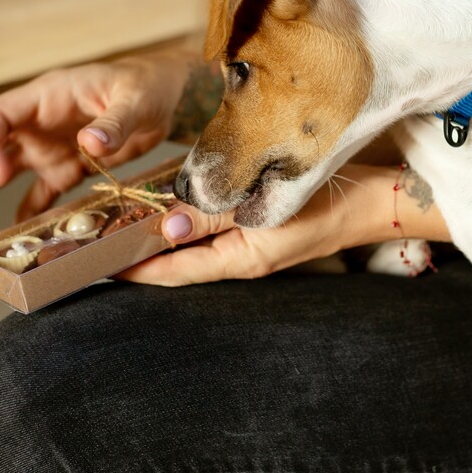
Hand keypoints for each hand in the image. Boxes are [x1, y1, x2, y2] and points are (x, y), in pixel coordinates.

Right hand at [0, 49, 192, 242]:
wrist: (170, 98)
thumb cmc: (149, 86)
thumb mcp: (135, 99)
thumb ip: (114, 121)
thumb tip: (90, 143)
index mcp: (43, 97)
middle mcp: (34, 123)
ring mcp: (46, 147)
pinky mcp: (64, 168)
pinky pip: (35, 194)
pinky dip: (23, 215)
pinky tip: (15, 239)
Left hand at [116, 164, 392, 285]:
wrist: (376, 200)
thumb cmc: (329, 204)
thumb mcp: (266, 209)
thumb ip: (214, 216)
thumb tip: (165, 227)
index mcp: (240, 260)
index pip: (173, 272)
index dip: (133, 269)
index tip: (95, 265)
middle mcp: (240, 257)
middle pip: (177, 262)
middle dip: (138, 253)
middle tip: (95, 241)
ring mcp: (250, 244)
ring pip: (192, 246)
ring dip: (159, 236)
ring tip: (121, 223)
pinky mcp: (259, 226)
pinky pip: (212, 231)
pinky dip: (186, 222)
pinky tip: (170, 207)